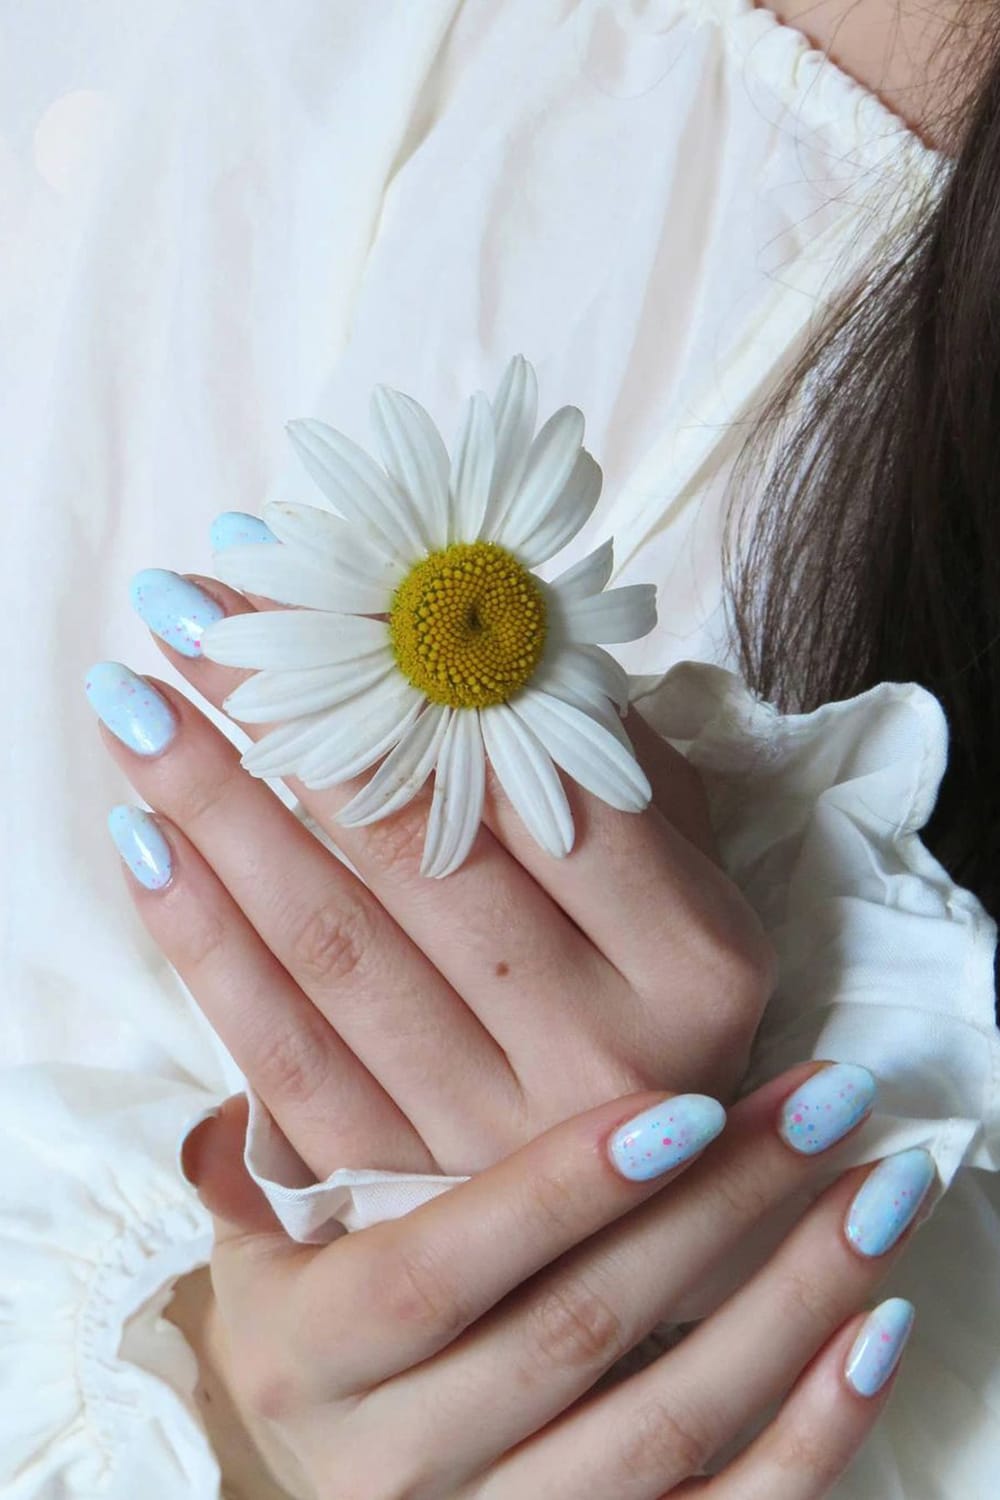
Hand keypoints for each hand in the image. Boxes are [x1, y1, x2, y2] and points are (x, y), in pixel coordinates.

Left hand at [90, 573, 773, 1177]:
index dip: (421, 670)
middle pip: (419, 852)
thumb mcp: (690, 869)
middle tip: (186, 607)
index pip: (545, 785)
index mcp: (698, 962)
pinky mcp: (403, 1187)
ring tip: (135, 700)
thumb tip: (483, 628)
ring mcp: (498, 1139)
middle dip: (288, 713)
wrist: (631, 1189)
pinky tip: (143, 842)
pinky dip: (203, 942)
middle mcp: (610, 1060)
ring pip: (333, 946)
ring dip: (216, 809)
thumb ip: (611, 759)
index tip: (317, 577)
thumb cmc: (657, 987)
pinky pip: (281, 1054)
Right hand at [179, 1064, 922, 1498]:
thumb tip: (237, 1057)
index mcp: (307, 1359)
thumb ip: (263, 1158)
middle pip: (579, 1335)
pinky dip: (813, 1434)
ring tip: (879, 1189)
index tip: (679, 1105)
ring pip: (667, 1428)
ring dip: (791, 1301)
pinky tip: (877, 1334)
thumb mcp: (259, 1248)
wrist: (347, 1476)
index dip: (557, 1192)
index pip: (435, 1276)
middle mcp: (391, 1465)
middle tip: (826, 1099)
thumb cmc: (315, 1328)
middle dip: (718, 1208)